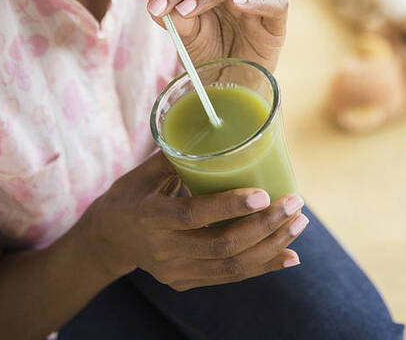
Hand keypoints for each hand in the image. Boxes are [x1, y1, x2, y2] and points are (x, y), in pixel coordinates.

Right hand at [85, 152, 306, 290]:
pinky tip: (289, 255)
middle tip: (294, 203)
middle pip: (222, 245)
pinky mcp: (186, 281)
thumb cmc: (129, 195)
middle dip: (265, 226)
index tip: (263, 194)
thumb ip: (176, 156)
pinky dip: (263, 266)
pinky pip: (230, 276)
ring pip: (232, 266)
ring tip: (299, 223)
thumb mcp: (143, 173)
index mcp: (151, 217)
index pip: (194, 215)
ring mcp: (176, 271)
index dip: (229, 207)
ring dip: (271, 245)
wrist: (107, 240)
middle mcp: (164, 250)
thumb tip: (210, 124)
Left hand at [140, 0, 286, 71]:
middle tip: (161, 5)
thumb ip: (171, 16)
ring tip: (188, 11)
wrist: (231, 83)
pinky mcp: (276, 17)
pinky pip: (274, 0)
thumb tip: (155, 2)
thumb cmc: (209, 52)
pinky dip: (254, 0)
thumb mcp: (183, 34)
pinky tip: (234, 4)